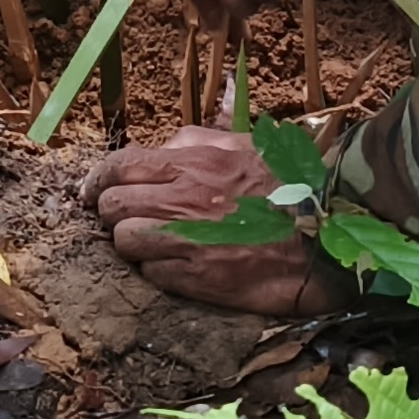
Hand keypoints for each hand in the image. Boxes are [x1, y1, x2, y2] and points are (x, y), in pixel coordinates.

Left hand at [89, 128, 354, 315]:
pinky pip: (151, 274)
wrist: (325, 236)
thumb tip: (164, 145)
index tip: (92, 193)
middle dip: (114, 213)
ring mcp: (186, 241)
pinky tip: (178, 266)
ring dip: (133, 244)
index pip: (117, 165)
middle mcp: (180, 199)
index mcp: (189, 162)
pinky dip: (157, 271)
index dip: (96, 181)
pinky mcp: (198, 278)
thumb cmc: (287, 186)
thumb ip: (198, 139)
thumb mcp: (244, 144)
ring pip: (124, 242)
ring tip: (154, 245)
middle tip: (130, 219)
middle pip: (110, 205)